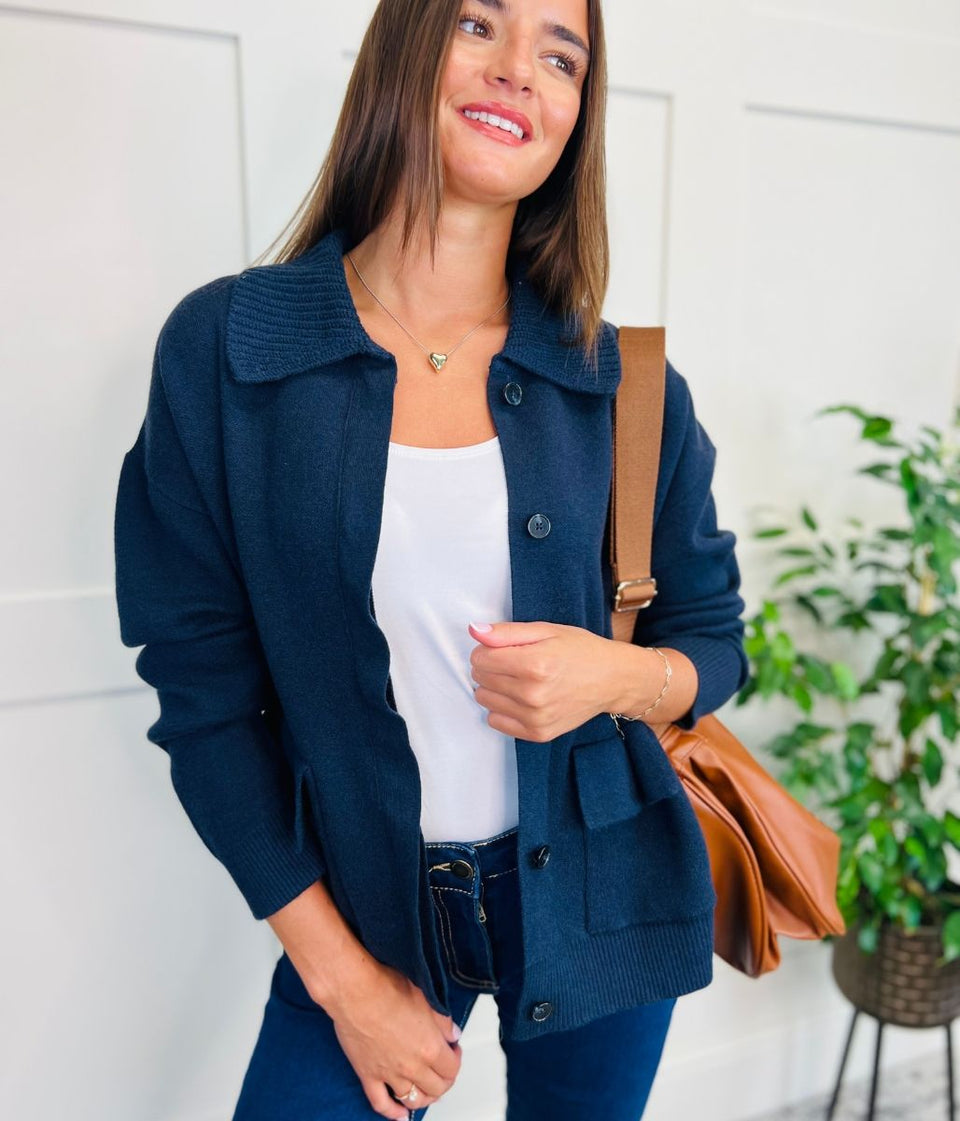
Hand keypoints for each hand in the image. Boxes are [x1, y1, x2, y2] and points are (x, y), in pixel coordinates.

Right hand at [328, 959, 461, 1118]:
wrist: (355, 992)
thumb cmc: (387, 988)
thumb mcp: (426, 998)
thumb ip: (443, 1021)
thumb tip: (452, 1033)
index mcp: (430, 1048)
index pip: (452, 1068)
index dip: (456, 1059)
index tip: (453, 1049)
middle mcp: (412, 1067)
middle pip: (437, 1088)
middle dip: (444, 1080)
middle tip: (443, 1068)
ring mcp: (389, 1074)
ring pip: (413, 1099)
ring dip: (424, 1098)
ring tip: (427, 1089)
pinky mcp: (368, 1075)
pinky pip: (381, 1103)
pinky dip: (393, 1113)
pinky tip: (400, 1114)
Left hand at [467, 620, 621, 740]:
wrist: (612, 680)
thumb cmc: (580, 650)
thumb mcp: (546, 630)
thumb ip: (506, 632)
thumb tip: (474, 630)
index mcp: (534, 664)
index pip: (479, 657)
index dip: (487, 648)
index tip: (504, 647)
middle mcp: (532, 694)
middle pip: (480, 678)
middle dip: (490, 666)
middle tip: (515, 661)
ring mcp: (535, 717)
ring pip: (484, 699)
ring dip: (494, 687)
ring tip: (518, 679)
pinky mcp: (537, 733)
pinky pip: (495, 721)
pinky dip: (502, 708)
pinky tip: (519, 698)